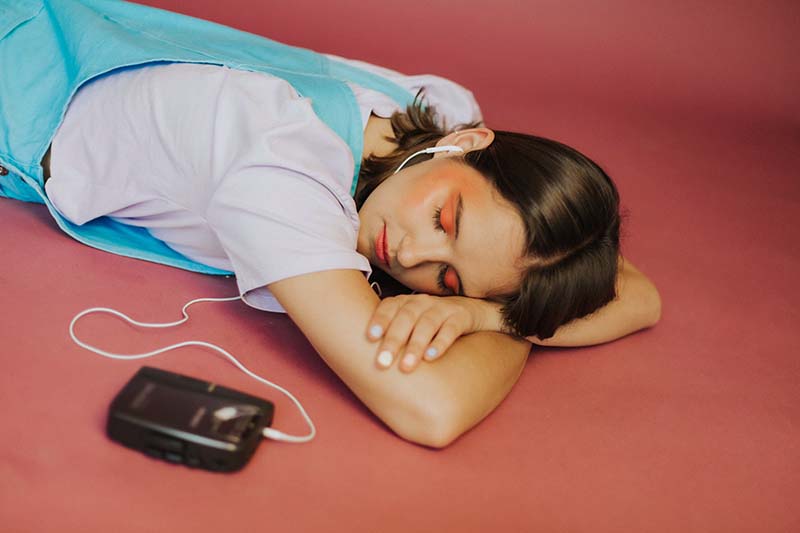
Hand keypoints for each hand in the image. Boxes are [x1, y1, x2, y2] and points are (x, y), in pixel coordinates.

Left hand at [367, 294, 492, 372]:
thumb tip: (365, 361)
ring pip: (427, 324)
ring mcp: (443, 308)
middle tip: (382, 363)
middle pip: (406, 317)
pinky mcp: (461, 317)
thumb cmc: (432, 322)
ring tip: (406, 366)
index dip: (379, 319)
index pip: (390, 306)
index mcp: (407, 301)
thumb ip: (393, 333)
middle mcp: (423, 302)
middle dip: (393, 340)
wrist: (473, 311)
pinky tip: (431, 357)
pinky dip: (440, 343)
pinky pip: (451, 329)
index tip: (370, 337)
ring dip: (415, 345)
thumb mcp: (412, 322)